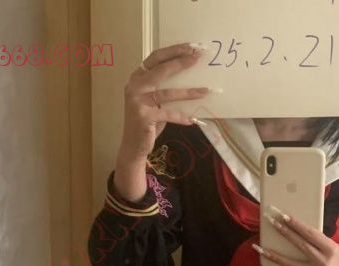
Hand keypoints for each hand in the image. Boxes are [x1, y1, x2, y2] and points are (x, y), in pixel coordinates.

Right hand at [120, 43, 211, 160]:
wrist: (133, 146)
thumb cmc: (148, 122)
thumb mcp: (154, 101)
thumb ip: (164, 87)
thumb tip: (190, 76)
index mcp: (137, 77)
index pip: (156, 58)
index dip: (174, 51)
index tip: (191, 47)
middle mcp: (135, 86)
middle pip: (161, 69)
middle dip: (181, 62)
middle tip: (198, 57)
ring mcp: (137, 101)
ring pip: (168, 93)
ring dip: (189, 92)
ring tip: (206, 90)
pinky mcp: (144, 116)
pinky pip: (168, 114)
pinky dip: (181, 117)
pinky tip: (193, 120)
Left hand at [255, 210, 338, 265]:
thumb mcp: (333, 245)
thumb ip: (317, 240)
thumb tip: (297, 230)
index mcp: (330, 250)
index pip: (310, 235)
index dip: (296, 225)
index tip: (284, 216)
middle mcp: (322, 263)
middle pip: (300, 246)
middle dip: (284, 233)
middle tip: (271, 222)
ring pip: (291, 264)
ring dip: (274, 255)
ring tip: (259, 247)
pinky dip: (283, 265)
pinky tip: (272, 258)